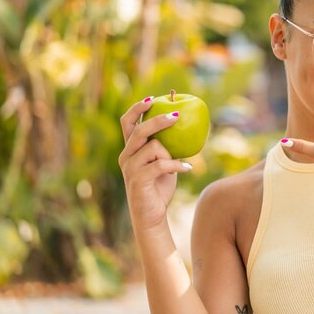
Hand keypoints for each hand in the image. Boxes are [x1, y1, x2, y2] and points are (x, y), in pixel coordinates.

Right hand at [118, 97, 192, 230]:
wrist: (151, 215)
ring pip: (153, 147)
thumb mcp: (163, 162)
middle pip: (139, 130)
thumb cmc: (159, 186)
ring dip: (170, 153)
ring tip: (179, 163)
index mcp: (130, 149)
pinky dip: (176, 165)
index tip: (153, 98)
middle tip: (177, 116)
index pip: (127, 122)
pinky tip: (187, 168)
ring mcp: (130, 168)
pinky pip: (160, 165)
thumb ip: (166, 146)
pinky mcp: (138, 180)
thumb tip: (183, 125)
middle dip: (158, 120)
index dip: (137, 108)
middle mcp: (126, 156)